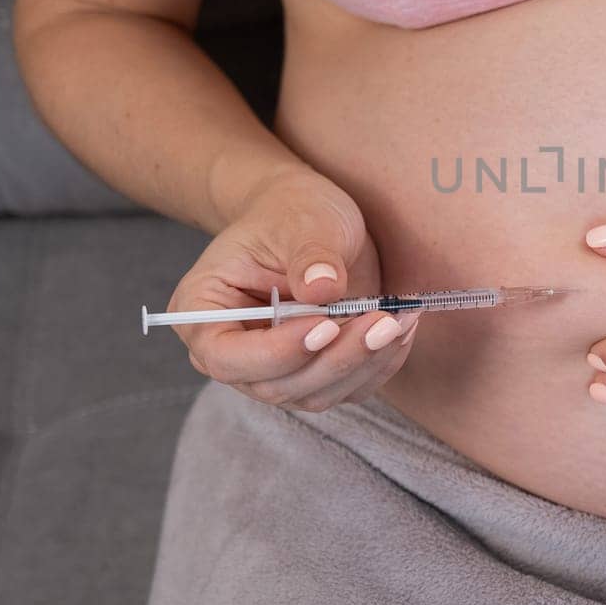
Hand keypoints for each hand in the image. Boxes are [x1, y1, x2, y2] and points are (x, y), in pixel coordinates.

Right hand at [167, 167, 419, 410]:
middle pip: (275, 384)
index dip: (275, 352)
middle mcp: (233, 351)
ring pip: (315, 394)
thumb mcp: (300, 220)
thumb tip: (323, 288)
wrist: (310, 215)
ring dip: (363, 364)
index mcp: (203, 312)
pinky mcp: (315, 370)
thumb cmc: (292, 211)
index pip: (225, 357)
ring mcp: (275, 367)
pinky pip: (347, 386)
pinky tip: (402, 330)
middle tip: (382, 322)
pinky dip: (379, 365)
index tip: (325, 325)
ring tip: (399, 320)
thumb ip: (309, 254)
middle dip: (334, 358)